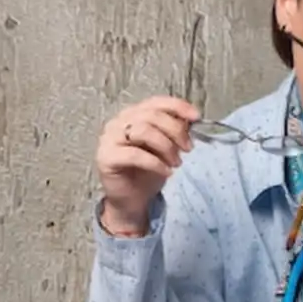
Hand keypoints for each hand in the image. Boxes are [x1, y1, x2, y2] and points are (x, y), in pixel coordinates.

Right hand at [96, 96, 199, 229]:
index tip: (196, 117)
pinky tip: (167, 172)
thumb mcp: (167, 147)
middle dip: (175, 131)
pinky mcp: (106, 157)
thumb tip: (190, 120)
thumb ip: (174, 131)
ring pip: (143, 131)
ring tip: (176, 163)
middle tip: (188, 149)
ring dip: (166, 146)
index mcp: (133, 115)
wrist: (132, 199)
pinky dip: (155, 163)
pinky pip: (134, 154)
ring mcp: (109, 138)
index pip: (156, 102)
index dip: (177, 106)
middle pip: (152, 116)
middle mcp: (119, 122)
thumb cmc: (148, 172)